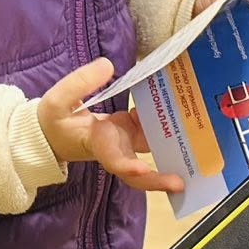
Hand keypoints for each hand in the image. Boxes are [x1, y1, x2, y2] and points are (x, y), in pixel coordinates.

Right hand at [37, 58, 182, 195]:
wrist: (51, 132)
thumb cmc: (51, 121)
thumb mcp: (56, 99)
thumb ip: (80, 82)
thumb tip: (108, 66)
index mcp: (97, 144)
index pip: (113, 160)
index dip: (128, 167)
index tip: (141, 169)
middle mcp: (115, 148)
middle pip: (137, 172)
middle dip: (158, 180)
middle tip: (181, 182)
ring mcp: (124, 142)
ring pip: (150, 152)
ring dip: (171, 151)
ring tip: (197, 144)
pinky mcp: (128, 132)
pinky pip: (150, 131)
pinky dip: (164, 122)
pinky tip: (180, 107)